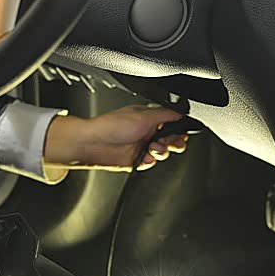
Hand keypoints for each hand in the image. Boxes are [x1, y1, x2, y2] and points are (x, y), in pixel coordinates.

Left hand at [44, 105, 189, 173]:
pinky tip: (145, 158)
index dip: (179, 129)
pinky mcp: (136, 160)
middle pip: (170, 139)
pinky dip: (150, 161)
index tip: (181, 134)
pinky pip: (151, 163)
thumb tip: (182, 113)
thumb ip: (165, 114)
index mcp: (148, 117)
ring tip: (152, 149)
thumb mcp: (143, 116)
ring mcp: (141, 146)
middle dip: (174, 142)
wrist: (92, 144)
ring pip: (163, 152)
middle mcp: (146, 131)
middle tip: (171, 144)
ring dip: (161, 152)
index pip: (171, 122)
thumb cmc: (110, 126)